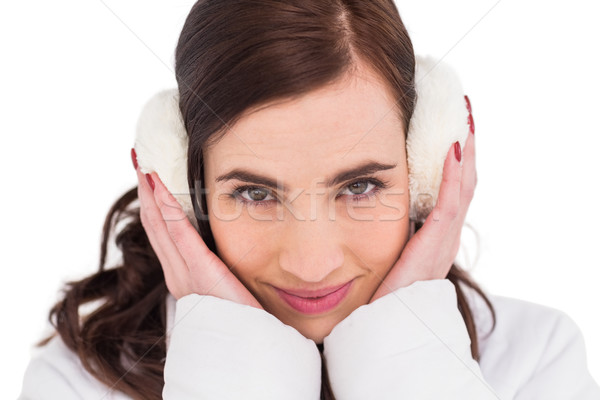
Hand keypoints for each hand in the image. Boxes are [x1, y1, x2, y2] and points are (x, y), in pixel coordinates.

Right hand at [134, 160, 262, 308]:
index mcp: (184, 276)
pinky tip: (160, 185)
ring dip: (150, 192)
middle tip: (139, 158)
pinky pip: (180, 235)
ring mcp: (186, 275)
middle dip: (145, 190)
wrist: (252, 347)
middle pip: (154, 223)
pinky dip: (167, 208)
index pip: (162, 232)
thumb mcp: (226, 287)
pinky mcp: (202, 273)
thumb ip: (217, 268)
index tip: (148, 173)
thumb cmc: (244, 317)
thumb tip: (219, 248)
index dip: (153, 202)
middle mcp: (178, 274)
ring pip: (160, 224)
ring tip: (144, 163)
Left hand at [369, 97, 475, 302]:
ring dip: (464, 154)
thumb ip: (379, 227)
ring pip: (460, 191)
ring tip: (463, 120)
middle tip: (462, 111)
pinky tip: (454, 150)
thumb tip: (359, 195)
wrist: (375, 333)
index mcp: (430, 237)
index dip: (452, 158)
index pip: (449, 190)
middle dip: (464, 147)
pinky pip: (447, 209)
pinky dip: (452, 179)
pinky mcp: (432, 253)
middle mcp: (441, 240)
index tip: (450, 126)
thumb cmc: (372, 296)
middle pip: (461, 184)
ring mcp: (440, 247)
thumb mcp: (380, 253)